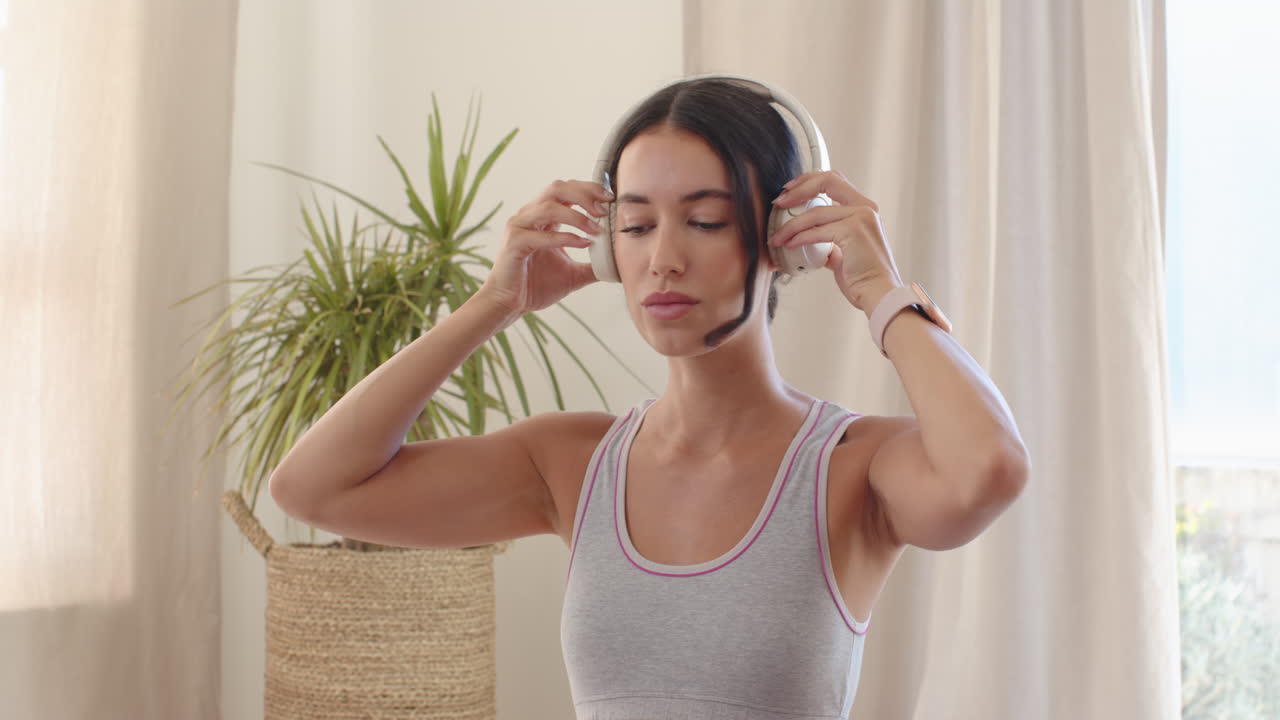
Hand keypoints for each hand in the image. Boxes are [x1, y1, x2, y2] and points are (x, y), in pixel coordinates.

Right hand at [477, 179, 611, 317]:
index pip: (565, 190)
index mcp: (542, 217)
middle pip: (557, 188)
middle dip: (583, 194)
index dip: (588, 189)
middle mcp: (529, 216)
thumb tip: (619, 266)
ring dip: (576, 216)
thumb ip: (593, 266)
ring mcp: (519, 227)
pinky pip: (540, 235)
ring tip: (596, 229)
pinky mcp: (514, 244)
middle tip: (604, 209)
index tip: (610, 198)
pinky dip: (563, 237)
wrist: (510, 305)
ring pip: (548, 207)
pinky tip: (582, 243)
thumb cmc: (535, 286)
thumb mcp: (573, 274)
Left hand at [768, 170, 905, 311]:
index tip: (789, 191)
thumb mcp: (846, 251)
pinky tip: (789, 245)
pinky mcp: (853, 231)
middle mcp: (866, 208)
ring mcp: (861, 217)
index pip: (834, 180)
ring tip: (777, 237)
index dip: (809, 180)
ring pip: (816, 213)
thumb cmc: (863, 277)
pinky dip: (798, 237)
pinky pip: (816, 231)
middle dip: (798, 189)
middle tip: (779, 203)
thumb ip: (830, 240)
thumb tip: (808, 239)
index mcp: (865, 208)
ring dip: (791, 225)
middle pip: (826, 181)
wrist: (878, 294)